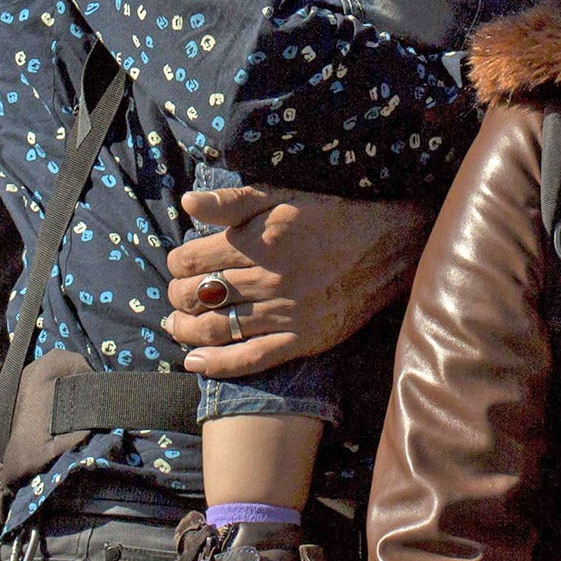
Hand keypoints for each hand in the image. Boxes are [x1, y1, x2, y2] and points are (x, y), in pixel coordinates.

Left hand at [163, 185, 429, 377]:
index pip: (192, 260)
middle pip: (198, 295)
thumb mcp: (279, 194)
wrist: (386, 245)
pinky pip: (251, 359)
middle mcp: (266, 281)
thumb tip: (186, 201)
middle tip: (174, 294)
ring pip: (217, 328)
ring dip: (186, 330)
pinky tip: (195, 363)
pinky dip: (218, 365)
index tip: (178, 263)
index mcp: (255, 242)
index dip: (177, 263)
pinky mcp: (302, 340)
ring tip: (174, 326)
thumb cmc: (329, 214)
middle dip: (177, 296)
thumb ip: (230, 201)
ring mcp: (283, 314)